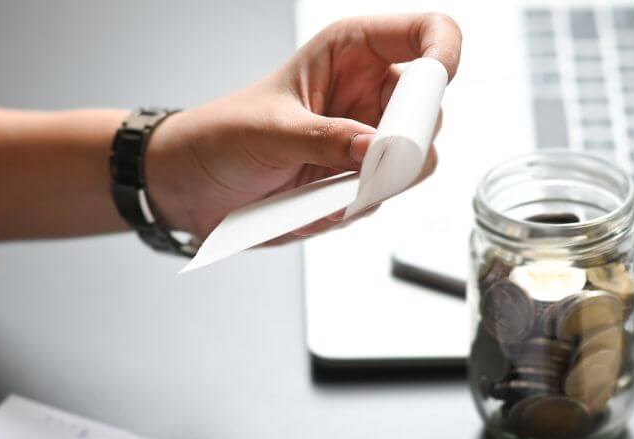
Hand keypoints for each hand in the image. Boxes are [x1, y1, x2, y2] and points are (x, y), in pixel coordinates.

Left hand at [146, 13, 460, 242]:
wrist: (190, 185)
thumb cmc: (221, 136)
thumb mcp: (271, 132)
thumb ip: (327, 140)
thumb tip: (378, 149)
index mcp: (352, 51)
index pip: (429, 34)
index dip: (443, 57)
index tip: (433, 90)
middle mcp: (368, 93)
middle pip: (431, 111)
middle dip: (404, 143)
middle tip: (367, 163)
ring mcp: (366, 140)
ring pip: (412, 163)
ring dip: (372, 184)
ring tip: (319, 191)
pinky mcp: (356, 181)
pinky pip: (380, 198)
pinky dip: (350, 208)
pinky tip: (308, 205)